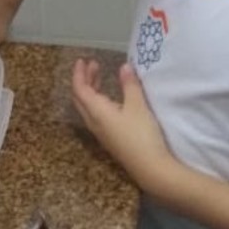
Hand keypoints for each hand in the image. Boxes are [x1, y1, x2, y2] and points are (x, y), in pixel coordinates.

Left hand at [71, 59, 175, 191]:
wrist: (150, 168)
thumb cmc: (141, 134)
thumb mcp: (137, 106)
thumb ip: (129, 85)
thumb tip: (124, 67)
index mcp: (96, 111)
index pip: (80, 89)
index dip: (79, 74)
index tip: (82, 60)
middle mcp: (93, 122)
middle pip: (80, 98)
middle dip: (84, 79)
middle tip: (93, 65)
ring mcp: (100, 132)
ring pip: (87, 106)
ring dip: (91, 90)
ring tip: (100, 77)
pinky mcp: (109, 138)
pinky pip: (94, 114)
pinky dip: (97, 100)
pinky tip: (110, 99)